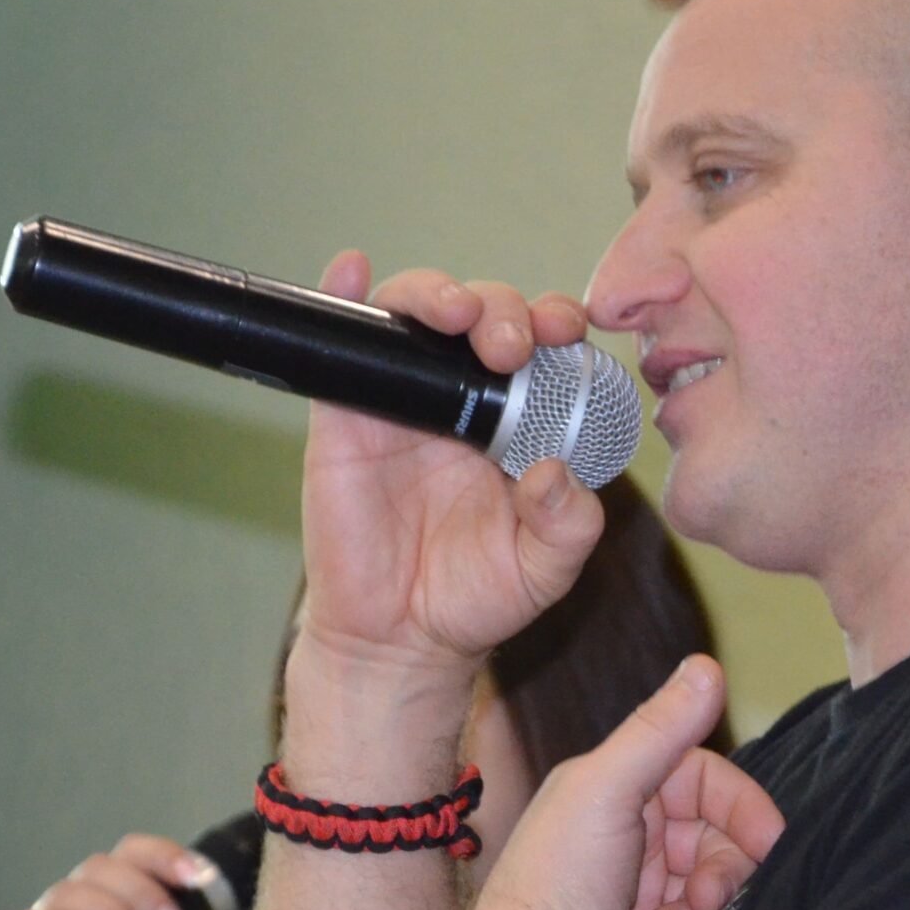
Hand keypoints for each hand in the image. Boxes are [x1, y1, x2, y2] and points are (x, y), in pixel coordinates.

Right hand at [293, 252, 605, 677]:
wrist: (400, 641)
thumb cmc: (474, 598)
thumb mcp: (545, 570)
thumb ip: (569, 525)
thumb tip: (555, 471)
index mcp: (520, 420)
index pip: (544, 346)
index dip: (557, 323)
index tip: (569, 331)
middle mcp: (464, 399)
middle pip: (483, 314)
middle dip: (503, 308)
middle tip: (511, 345)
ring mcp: (402, 402)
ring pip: (416, 316)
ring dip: (440, 295)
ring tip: (458, 314)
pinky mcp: (344, 417)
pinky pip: (341, 346)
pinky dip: (342, 294)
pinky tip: (350, 269)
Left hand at [454, 656, 784, 909]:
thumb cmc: (558, 885)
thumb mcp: (606, 793)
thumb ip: (660, 729)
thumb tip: (709, 664)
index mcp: (615, 789)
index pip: (707, 781)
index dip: (742, 809)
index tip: (769, 843)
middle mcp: (625, 836)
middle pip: (715, 843)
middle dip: (717, 877)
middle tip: (700, 903)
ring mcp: (633, 894)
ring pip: (708, 897)